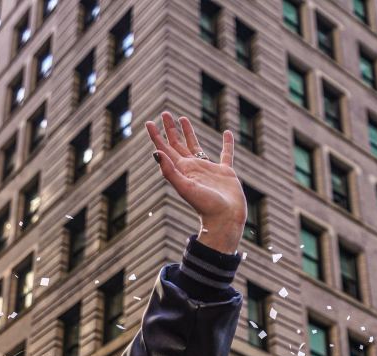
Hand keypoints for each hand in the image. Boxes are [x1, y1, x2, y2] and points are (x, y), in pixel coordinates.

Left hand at [145, 112, 245, 253]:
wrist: (225, 220)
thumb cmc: (205, 206)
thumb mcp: (185, 187)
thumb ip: (170, 171)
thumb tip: (156, 152)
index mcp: (181, 170)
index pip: (165, 149)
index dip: (156, 136)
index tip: (149, 122)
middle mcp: (192, 168)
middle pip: (178, 144)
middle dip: (170, 129)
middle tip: (164, 114)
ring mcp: (208, 169)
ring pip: (196, 145)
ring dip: (189, 132)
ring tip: (183, 118)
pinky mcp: (225, 172)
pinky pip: (226, 154)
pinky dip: (227, 143)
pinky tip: (227, 133)